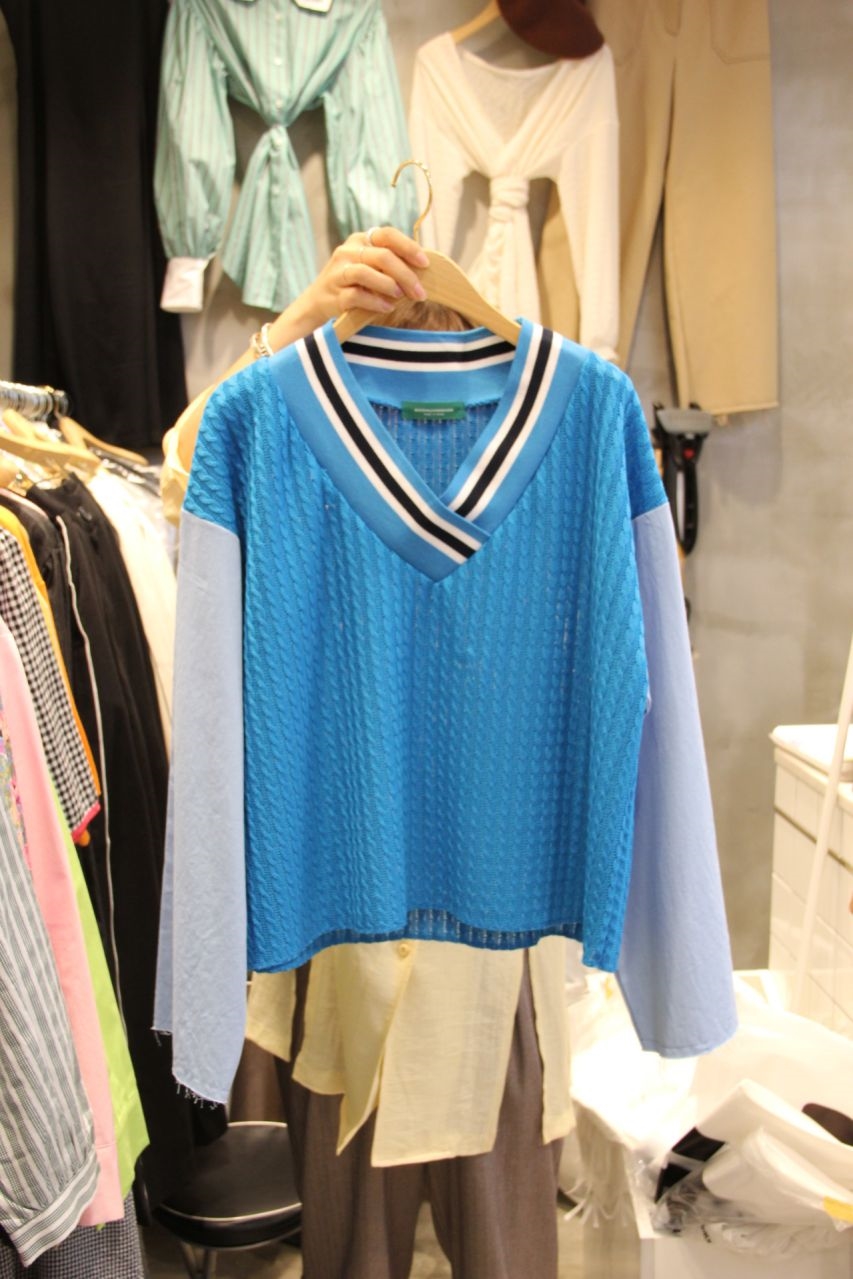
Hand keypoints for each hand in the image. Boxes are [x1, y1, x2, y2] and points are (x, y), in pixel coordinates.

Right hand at [279, 226, 429, 335]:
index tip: (425, 264)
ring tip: (400, 297)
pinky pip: (357, 295)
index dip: (409, 247)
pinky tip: (386, 308)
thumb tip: (423, 270)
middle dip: (406, 275)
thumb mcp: (370, 267)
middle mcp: (348, 251)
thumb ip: (390, 264)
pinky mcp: (334, 293)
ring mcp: (339, 272)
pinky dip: (375, 302)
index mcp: (361, 240)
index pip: (388, 235)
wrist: (318, 303)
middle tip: (420, 293)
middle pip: (383, 257)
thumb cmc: (353, 284)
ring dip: (388, 285)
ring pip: (367, 273)